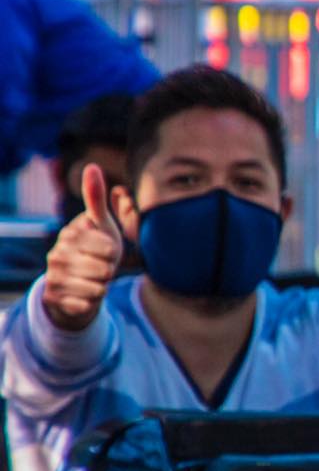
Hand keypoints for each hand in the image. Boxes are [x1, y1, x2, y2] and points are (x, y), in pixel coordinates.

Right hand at [42, 164, 123, 331]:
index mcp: (70, 234)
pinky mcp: (53, 298)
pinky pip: (87, 304)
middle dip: (109, 271)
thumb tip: (91, 166)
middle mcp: (57, 254)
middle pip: (104, 269)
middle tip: (99, 267)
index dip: (113, 253)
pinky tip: (83, 295)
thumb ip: (96, 199)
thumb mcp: (100, 225)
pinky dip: (91, 302)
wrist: (75, 285)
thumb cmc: (94, 250)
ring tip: (92, 280)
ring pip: (97, 288)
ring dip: (101, 286)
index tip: (104, 250)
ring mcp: (53, 276)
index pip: (108, 247)